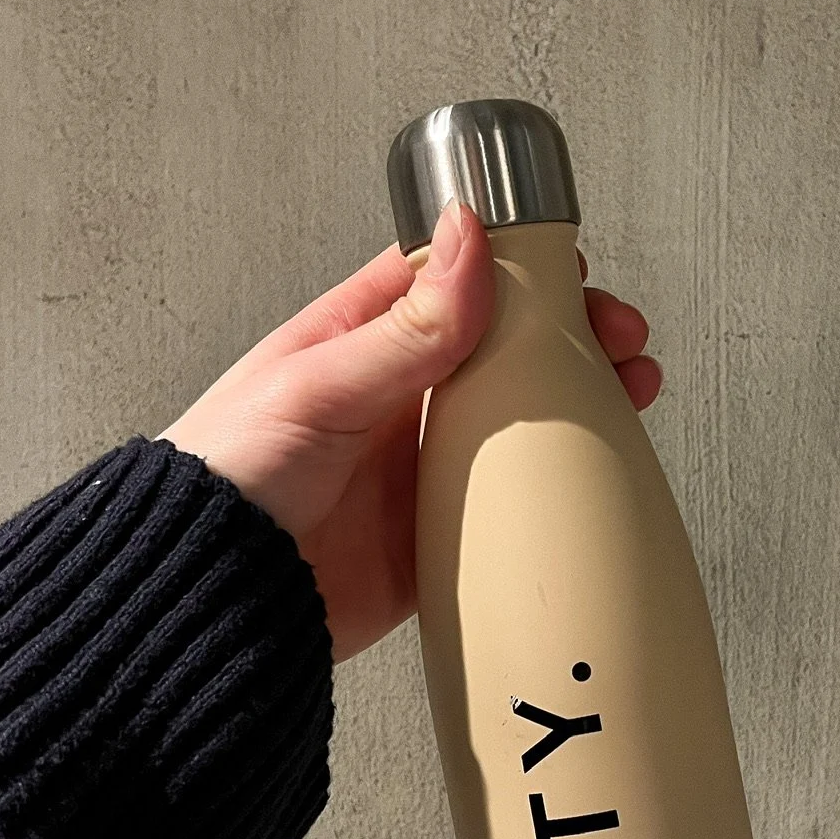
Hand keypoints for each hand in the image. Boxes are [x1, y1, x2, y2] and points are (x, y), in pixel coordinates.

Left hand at [159, 201, 660, 661]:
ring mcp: (415, 469)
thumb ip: (404, 327)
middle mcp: (392, 400)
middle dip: (567, 340)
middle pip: (502, 353)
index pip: (453, 283)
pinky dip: (553, 493)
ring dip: (575, 408)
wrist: (209, 599)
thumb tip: (466, 239)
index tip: (573, 272)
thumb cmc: (225, 480)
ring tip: (630, 396)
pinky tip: (590, 478)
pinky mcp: (431, 538)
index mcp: (355, 342)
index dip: (519, 271)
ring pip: (516, 425)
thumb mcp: (319, 386)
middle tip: (618, 340)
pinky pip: (506, 509)